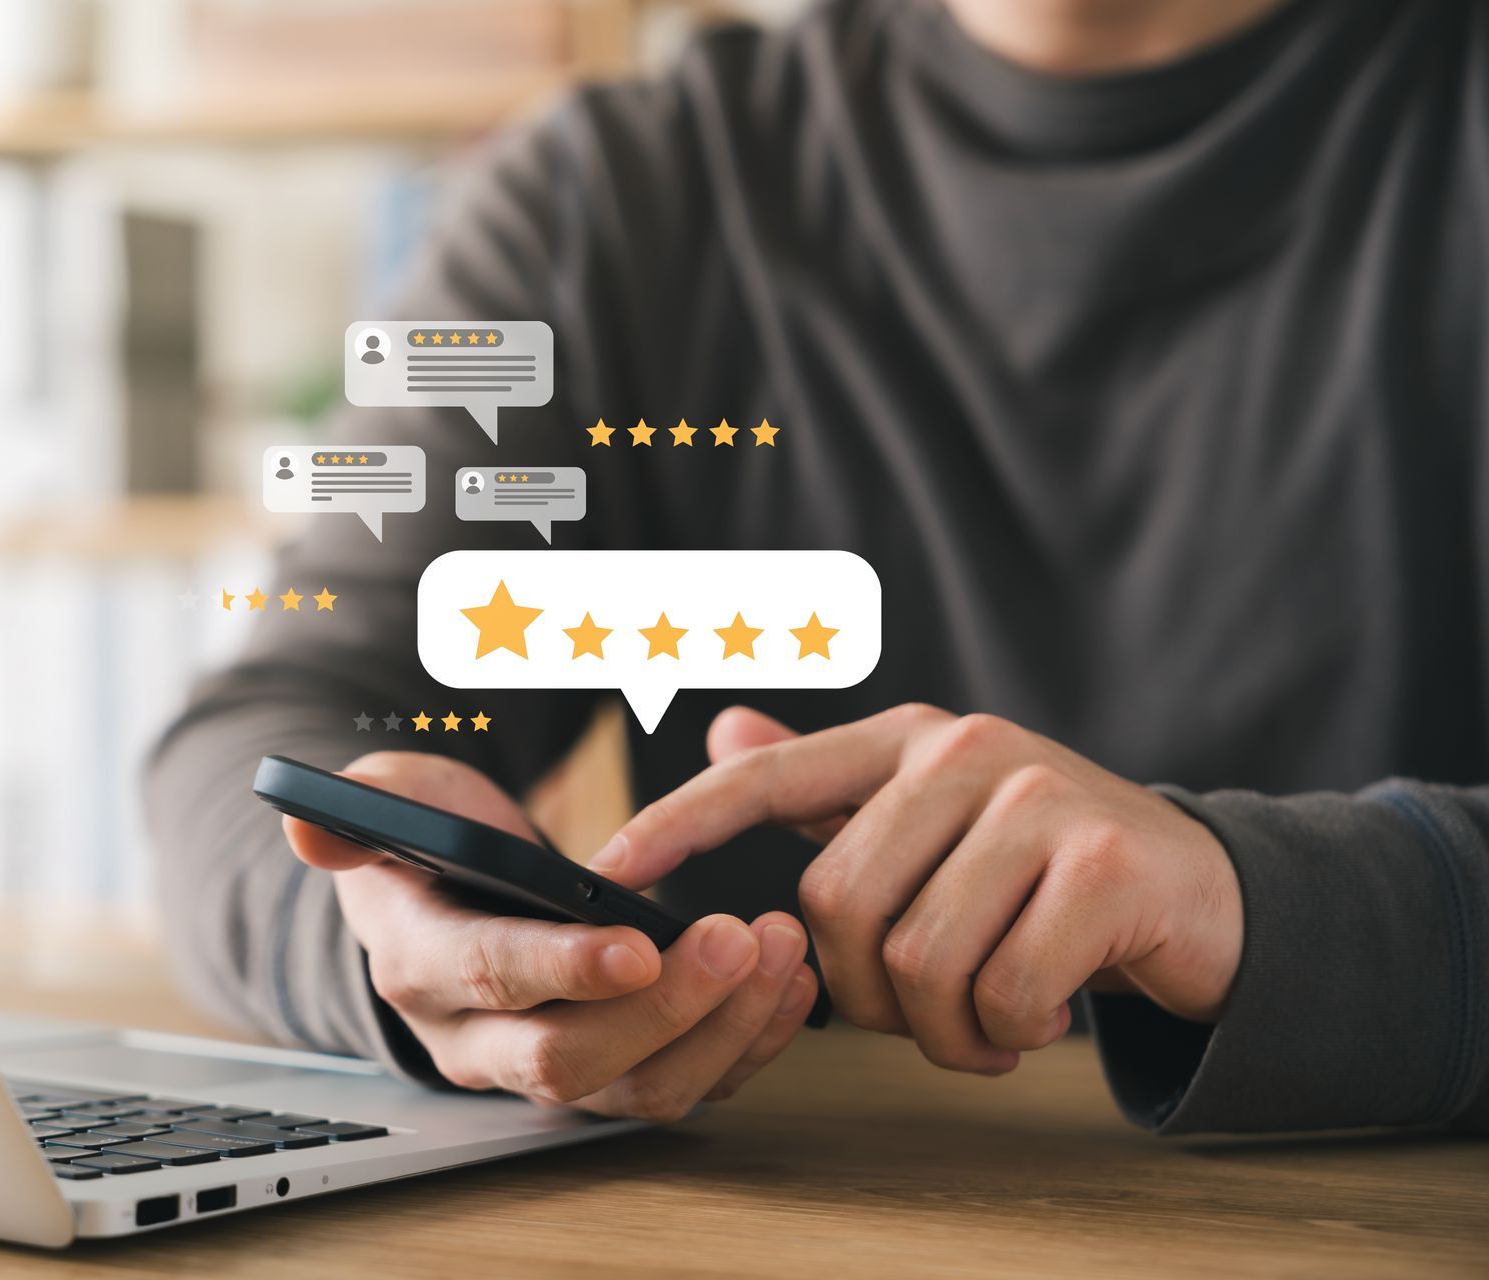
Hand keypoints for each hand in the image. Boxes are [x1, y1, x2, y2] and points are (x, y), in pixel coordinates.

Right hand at [283, 751, 816, 1118]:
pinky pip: (683, 1085)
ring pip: (637, 1090)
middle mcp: (478, 1039)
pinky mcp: (608, 1073)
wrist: (450, 899)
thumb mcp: (388, 803)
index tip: (640, 943)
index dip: (563, 967)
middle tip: (738, 936)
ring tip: (781, 951)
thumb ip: (353, 809)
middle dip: (664, 1008)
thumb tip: (305, 821)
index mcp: (421, 965)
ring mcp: (545, 1066)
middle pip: (571, 1060)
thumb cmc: (428, 841)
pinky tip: (791, 985)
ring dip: (722, 1030)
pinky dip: (747, 1044)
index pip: (490, 979)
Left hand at [589, 705, 1242, 1074]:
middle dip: (868, 994)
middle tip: (931, 1012)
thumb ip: (831, 791)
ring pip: (914, 959)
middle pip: (836, 907)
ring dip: (946, 1028)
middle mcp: (965, 751)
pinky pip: (1000, 991)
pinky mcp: (1100, 865)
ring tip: (993, 1017)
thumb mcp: (935, 824)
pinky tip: (1043, 1015)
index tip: (611, 866)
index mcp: (910, 741)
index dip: (683, 823)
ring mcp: (1037, 799)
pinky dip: (1010, 1033)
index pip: (769, 777)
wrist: (1201, 896)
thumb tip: (724, 727)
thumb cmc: (1042, 875)